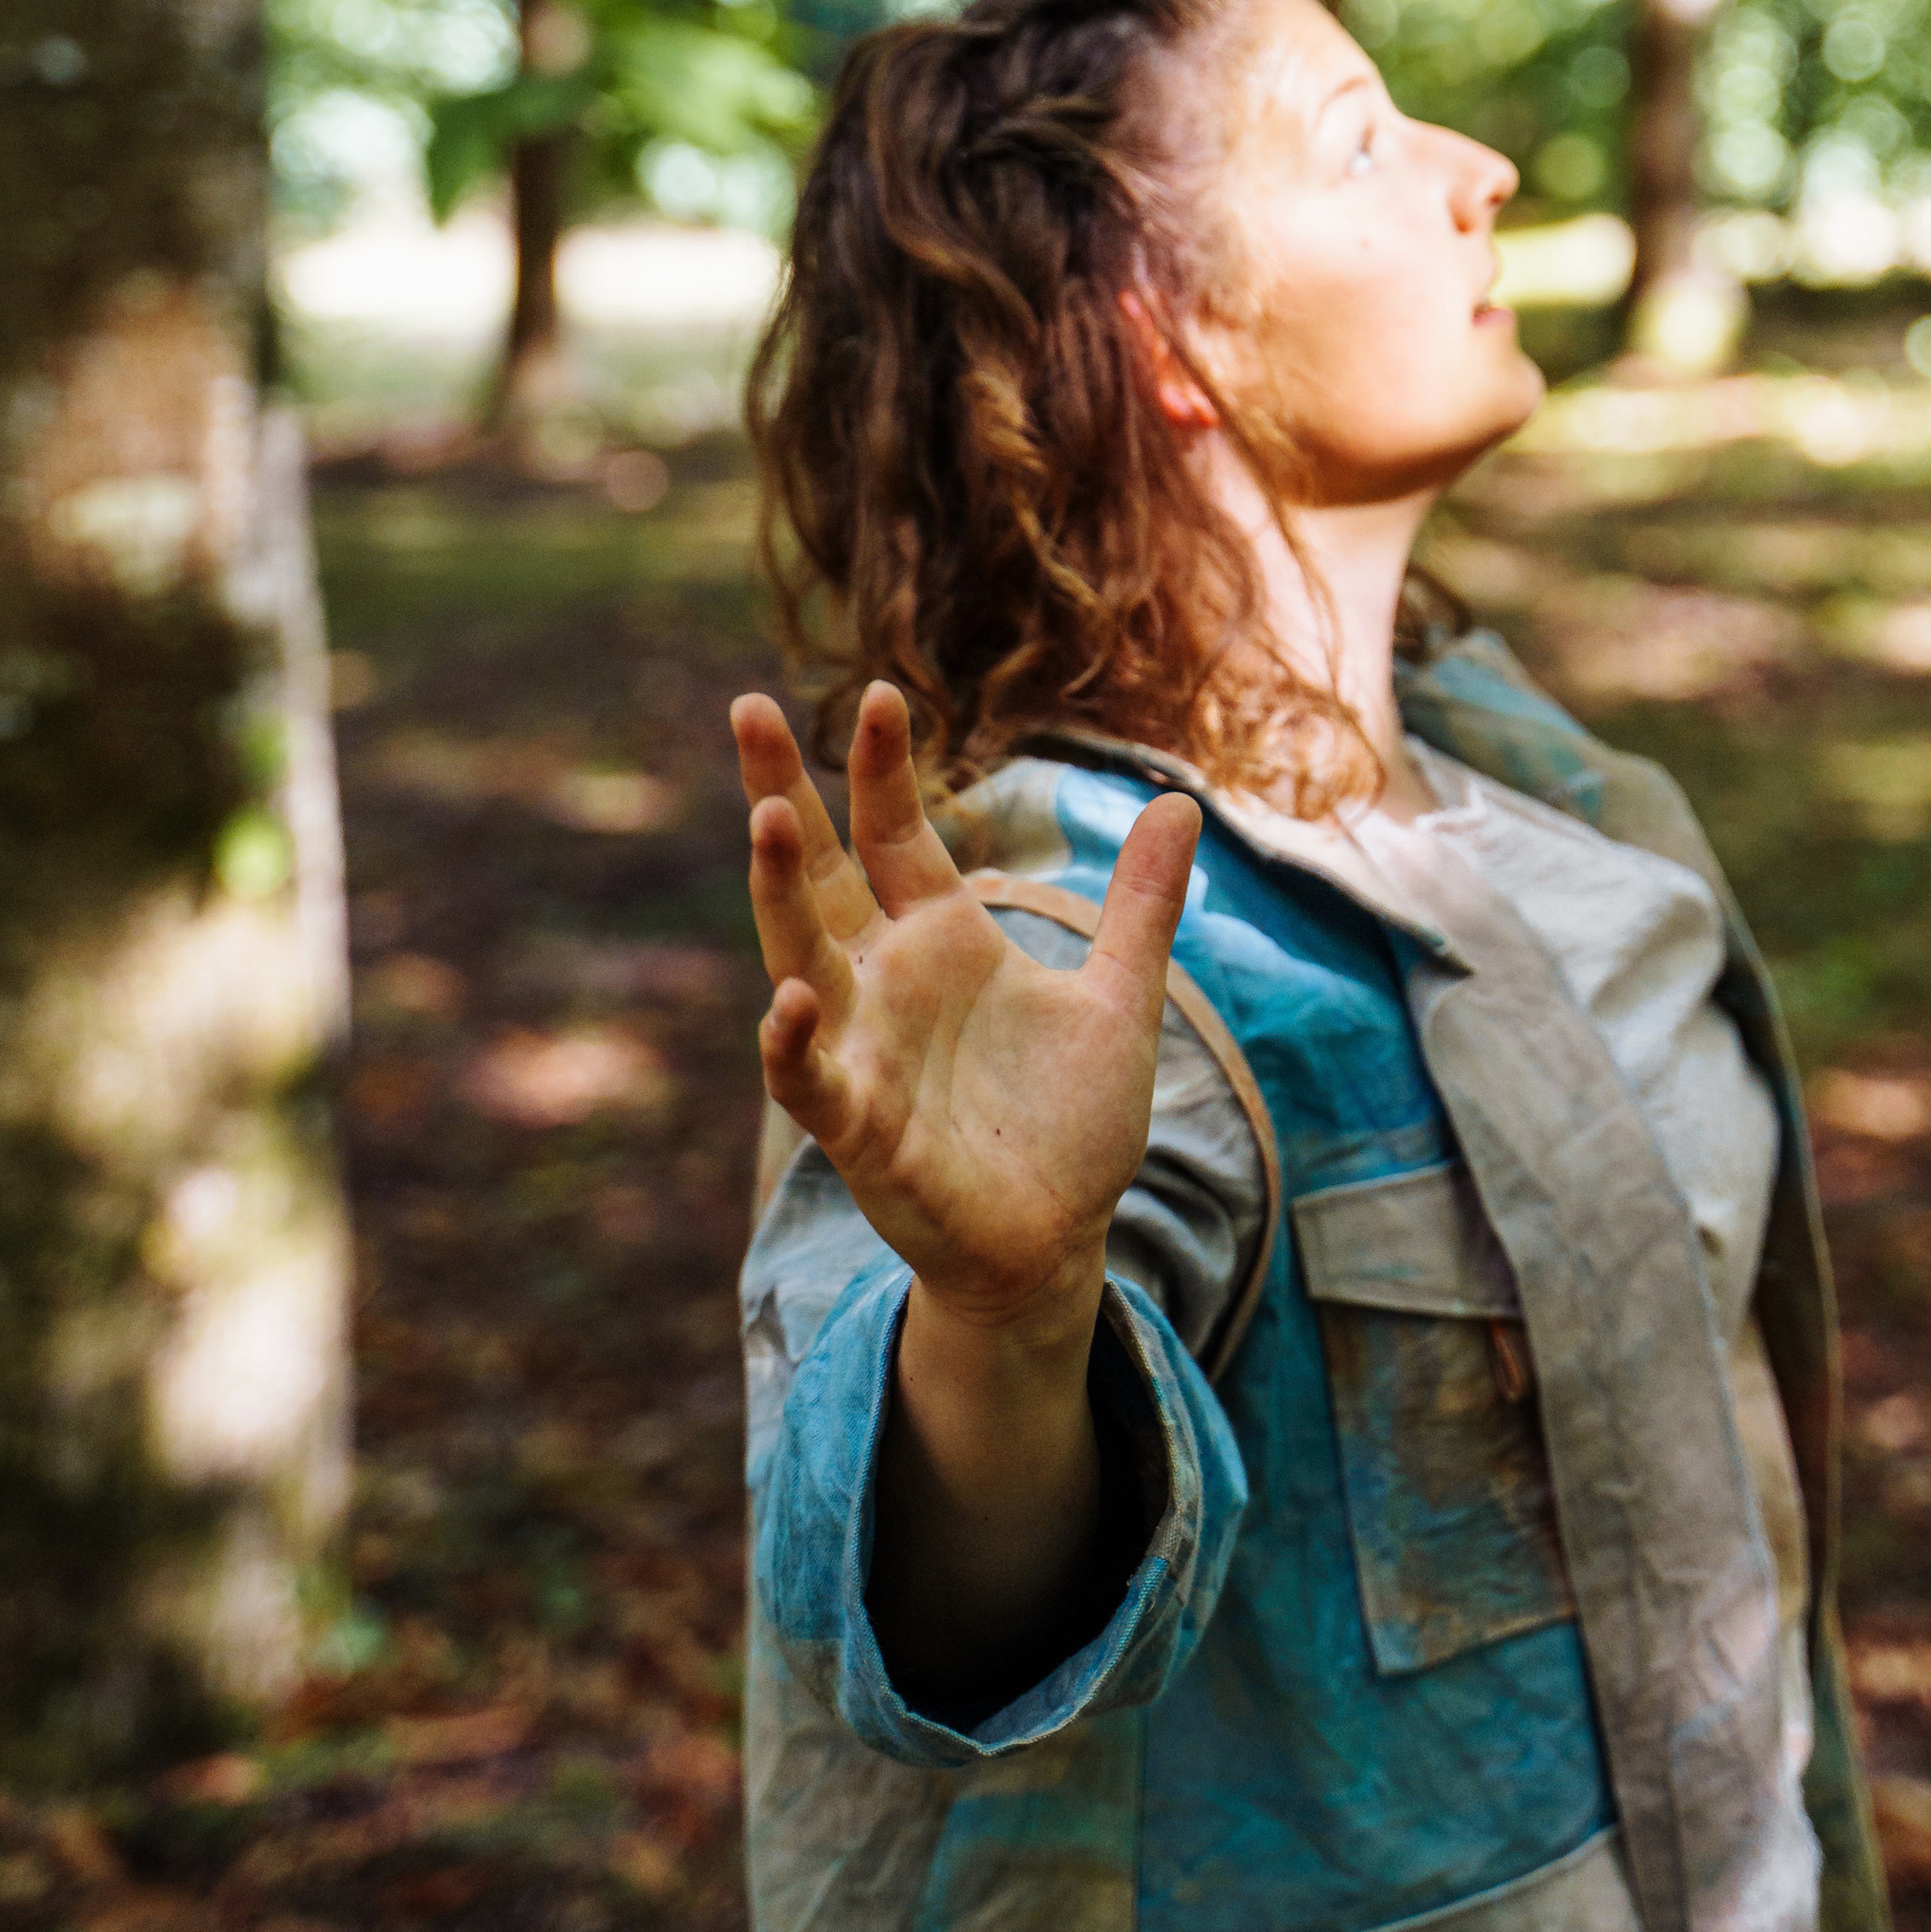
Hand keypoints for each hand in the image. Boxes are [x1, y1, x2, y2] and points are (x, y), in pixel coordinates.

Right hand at [730, 683, 1200, 1350]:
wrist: (1058, 1241)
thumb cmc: (1070, 1124)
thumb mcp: (1119, 1000)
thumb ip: (1140, 907)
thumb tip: (1183, 804)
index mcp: (941, 940)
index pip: (895, 832)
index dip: (885, 766)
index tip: (882, 690)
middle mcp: (886, 982)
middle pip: (819, 872)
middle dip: (781, 792)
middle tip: (748, 708)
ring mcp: (862, 1049)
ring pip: (799, 956)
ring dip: (778, 891)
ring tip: (767, 818)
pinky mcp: (859, 1126)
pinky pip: (809, 1078)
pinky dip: (792, 1043)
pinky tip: (786, 998)